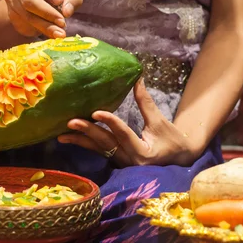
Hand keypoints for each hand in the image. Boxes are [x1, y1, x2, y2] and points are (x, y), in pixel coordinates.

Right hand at [4, 0, 82, 37]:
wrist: (36, 3)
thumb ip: (71, 0)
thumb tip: (67, 12)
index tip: (60, 1)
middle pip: (29, 0)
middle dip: (48, 13)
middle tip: (62, 23)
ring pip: (27, 15)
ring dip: (45, 26)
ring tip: (59, 33)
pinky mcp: (10, 13)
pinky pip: (24, 23)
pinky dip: (39, 30)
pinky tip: (50, 34)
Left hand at [58, 79, 201, 166]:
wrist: (180, 161)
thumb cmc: (172, 141)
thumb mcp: (160, 121)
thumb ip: (146, 102)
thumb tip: (137, 78)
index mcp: (143, 152)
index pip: (123, 134)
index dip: (110, 122)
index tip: (96, 111)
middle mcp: (130, 161)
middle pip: (106, 144)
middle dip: (88, 132)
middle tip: (71, 122)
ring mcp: (122, 164)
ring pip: (99, 150)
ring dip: (80, 141)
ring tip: (62, 135)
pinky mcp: (117, 163)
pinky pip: (99, 152)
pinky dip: (86, 144)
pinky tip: (71, 138)